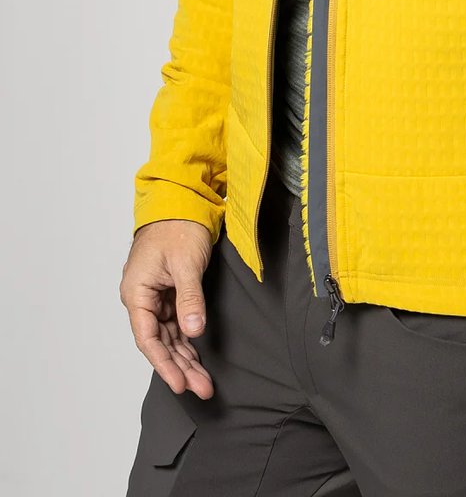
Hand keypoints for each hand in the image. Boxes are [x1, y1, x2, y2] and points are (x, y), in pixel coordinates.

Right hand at [120, 219, 214, 397]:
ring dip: (185, 359)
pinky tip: (197, 358)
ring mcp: (156, 297)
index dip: (164, 364)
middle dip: (180, 368)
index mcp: (137, 293)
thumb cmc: (177, 226)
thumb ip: (189, 299)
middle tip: (202, 389)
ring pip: (169, 337)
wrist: (182, 200)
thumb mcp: (185, 263)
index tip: (180, 384)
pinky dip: (188, 341)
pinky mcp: (170, 293)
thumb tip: (193, 332)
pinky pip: (177, 324)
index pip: (148, 339)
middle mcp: (142, 299)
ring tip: (203, 382)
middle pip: (160, 343)